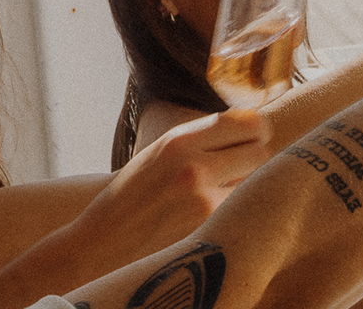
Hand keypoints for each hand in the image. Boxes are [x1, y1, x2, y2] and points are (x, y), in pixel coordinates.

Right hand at [87, 110, 270, 252]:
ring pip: (252, 182)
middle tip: (243, 165)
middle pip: (260, 151)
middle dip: (255, 157)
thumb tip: (252, 125)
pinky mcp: (206, 228)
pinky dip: (232, 207)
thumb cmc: (134, 192)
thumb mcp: (161, 151)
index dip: (258, 129)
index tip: (256, 136)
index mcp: (179, 140)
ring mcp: (202, 199)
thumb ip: (202, 137)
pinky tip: (211, 210)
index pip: (246, 122)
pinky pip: (238, 208)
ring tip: (219, 190)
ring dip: (245, 184)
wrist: (102, 239)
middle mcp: (193, 166)